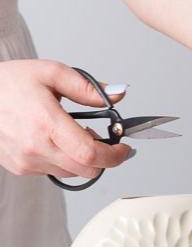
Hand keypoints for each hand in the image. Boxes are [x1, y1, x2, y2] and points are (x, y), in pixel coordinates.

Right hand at [0, 60, 131, 177]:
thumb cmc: (7, 83)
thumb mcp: (50, 73)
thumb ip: (87, 88)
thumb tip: (117, 94)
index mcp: (45, 122)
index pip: (90, 153)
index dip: (114, 155)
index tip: (124, 148)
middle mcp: (35, 147)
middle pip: (87, 169)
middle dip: (104, 158)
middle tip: (105, 141)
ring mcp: (26, 161)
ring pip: (73, 173)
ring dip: (84, 160)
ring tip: (76, 136)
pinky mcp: (20, 168)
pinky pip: (54, 172)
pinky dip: (65, 161)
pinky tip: (57, 142)